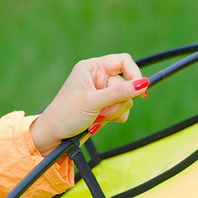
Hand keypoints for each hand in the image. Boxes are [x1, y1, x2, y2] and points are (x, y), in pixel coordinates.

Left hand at [30, 54, 147, 154]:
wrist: (53, 135)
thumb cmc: (66, 115)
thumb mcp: (93, 102)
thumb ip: (119, 92)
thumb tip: (144, 83)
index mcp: (91, 68)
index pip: (123, 61)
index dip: (135, 74)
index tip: (141, 91)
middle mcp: (97, 77)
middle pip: (126, 85)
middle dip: (117, 103)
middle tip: (101, 113)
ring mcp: (101, 91)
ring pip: (126, 99)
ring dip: (114, 112)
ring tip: (96, 118)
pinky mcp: (104, 105)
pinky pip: (121, 110)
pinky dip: (112, 118)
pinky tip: (96, 123)